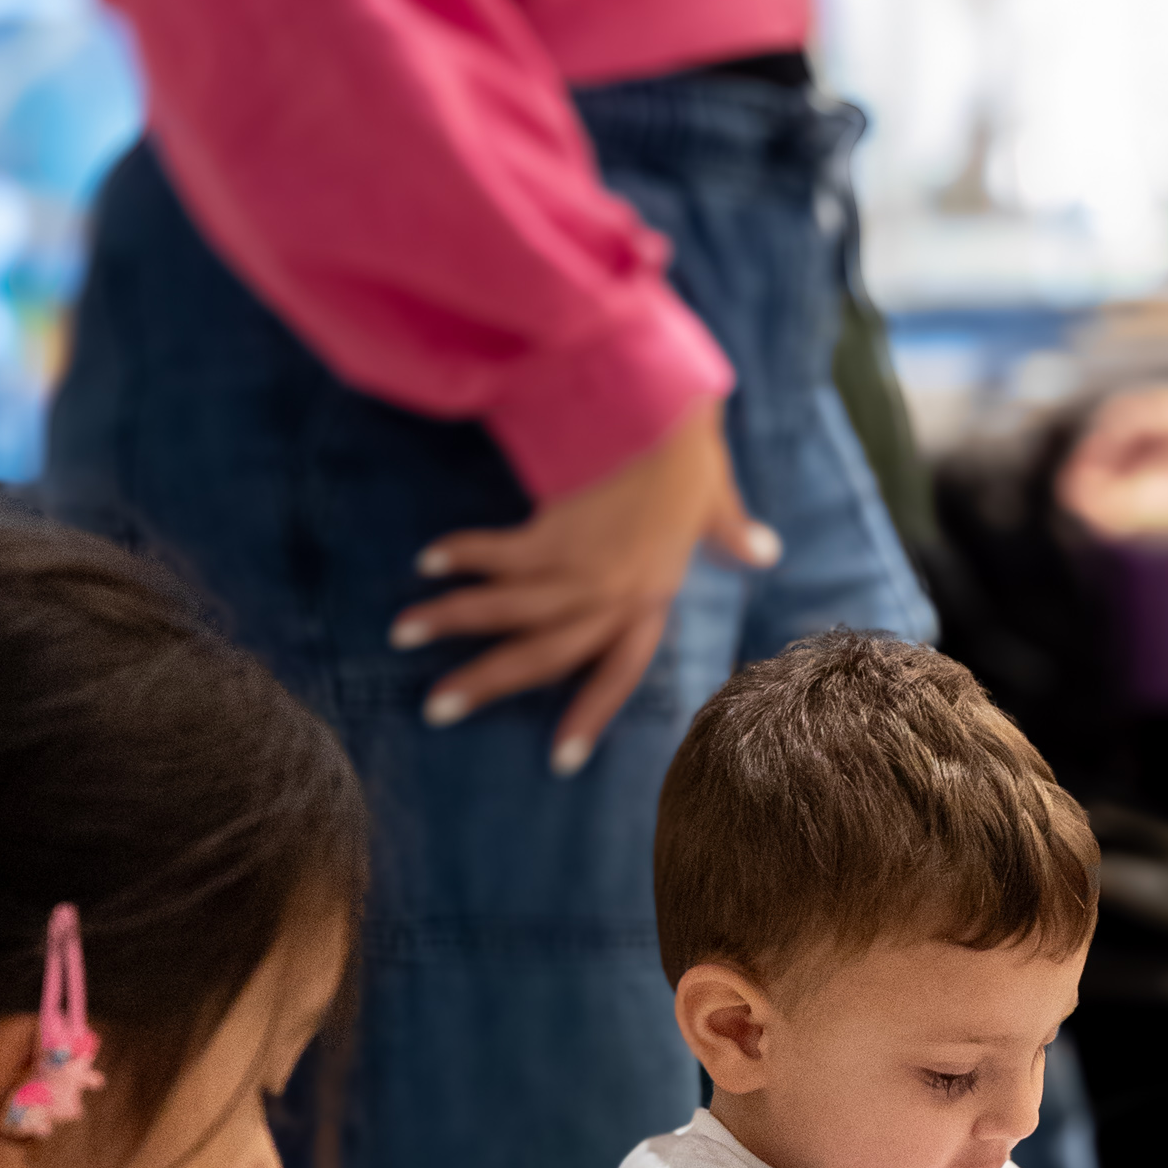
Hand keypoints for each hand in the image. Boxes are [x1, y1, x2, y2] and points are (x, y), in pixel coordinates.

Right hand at [392, 403, 779, 772]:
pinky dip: (463, 556)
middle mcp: (615, 596)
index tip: (561, 761)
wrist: (664, 405)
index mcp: (651, 597)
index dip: (589, 715)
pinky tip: (427, 561)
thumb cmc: (689, 447)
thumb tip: (766, 551)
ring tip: (402, 632)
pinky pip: (499, 555)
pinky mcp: (552, 530)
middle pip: (546, 656)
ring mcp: (582, 567)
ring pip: (511, 612)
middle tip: (438, 710)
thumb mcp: (713, 498)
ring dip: (453, 621)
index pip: (619, 672)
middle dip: (488, 682)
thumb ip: (729, 530)